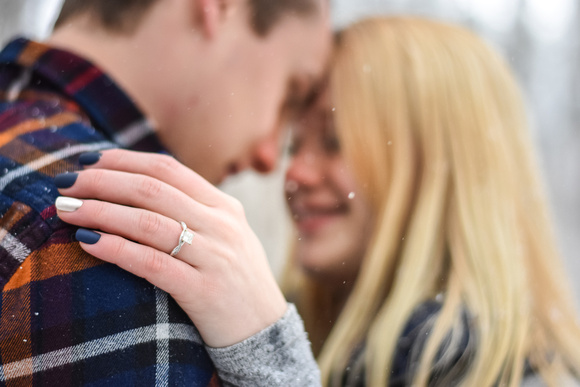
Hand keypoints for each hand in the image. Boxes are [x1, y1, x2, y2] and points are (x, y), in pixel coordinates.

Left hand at [54, 149, 286, 347]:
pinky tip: (87, 242)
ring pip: (148, 223)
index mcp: (225, 206)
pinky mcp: (203, 291)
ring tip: (65, 210)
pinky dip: (116, 249)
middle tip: (65, 184)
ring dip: (100, 212)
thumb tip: (136, 185)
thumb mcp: (225, 233)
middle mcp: (221, 225)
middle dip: (102, 182)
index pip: (168, 169)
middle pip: (152, 190)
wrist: (263, 328)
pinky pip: (152, 264)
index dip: (123, 160)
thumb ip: (193, 209)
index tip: (87, 162)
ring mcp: (215, 257)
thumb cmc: (233, 277)